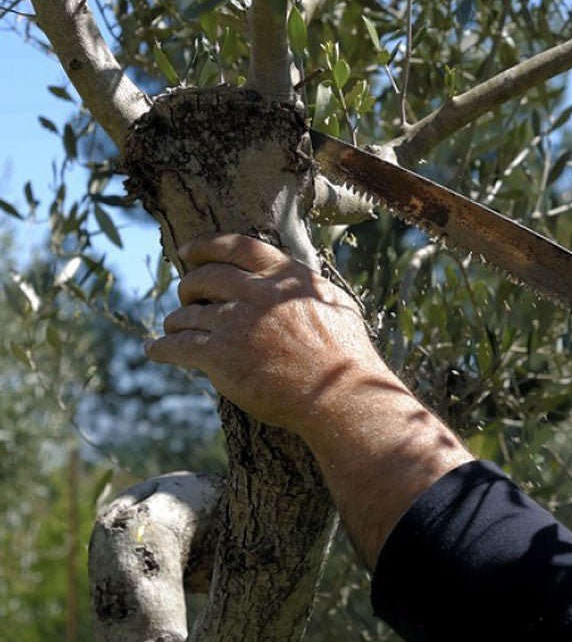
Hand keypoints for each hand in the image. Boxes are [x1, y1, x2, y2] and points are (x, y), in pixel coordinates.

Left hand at [145, 233, 470, 567]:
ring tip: (173, 329)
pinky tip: (155, 349)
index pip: (236, 246)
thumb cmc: (346, 355)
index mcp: (285, 276)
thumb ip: (308, 287)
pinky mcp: (221, 356)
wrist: (340, 395)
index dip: (206, 245)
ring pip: (187, 313)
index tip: (187, 251)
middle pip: (204, 276)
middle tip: (185, 296)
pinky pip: (177, 345)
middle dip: (188, 286)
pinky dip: (161, 347)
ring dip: (176, 321)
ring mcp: (237, 323)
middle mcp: (258, 292)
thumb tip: (297, 277)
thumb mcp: (335, 304)